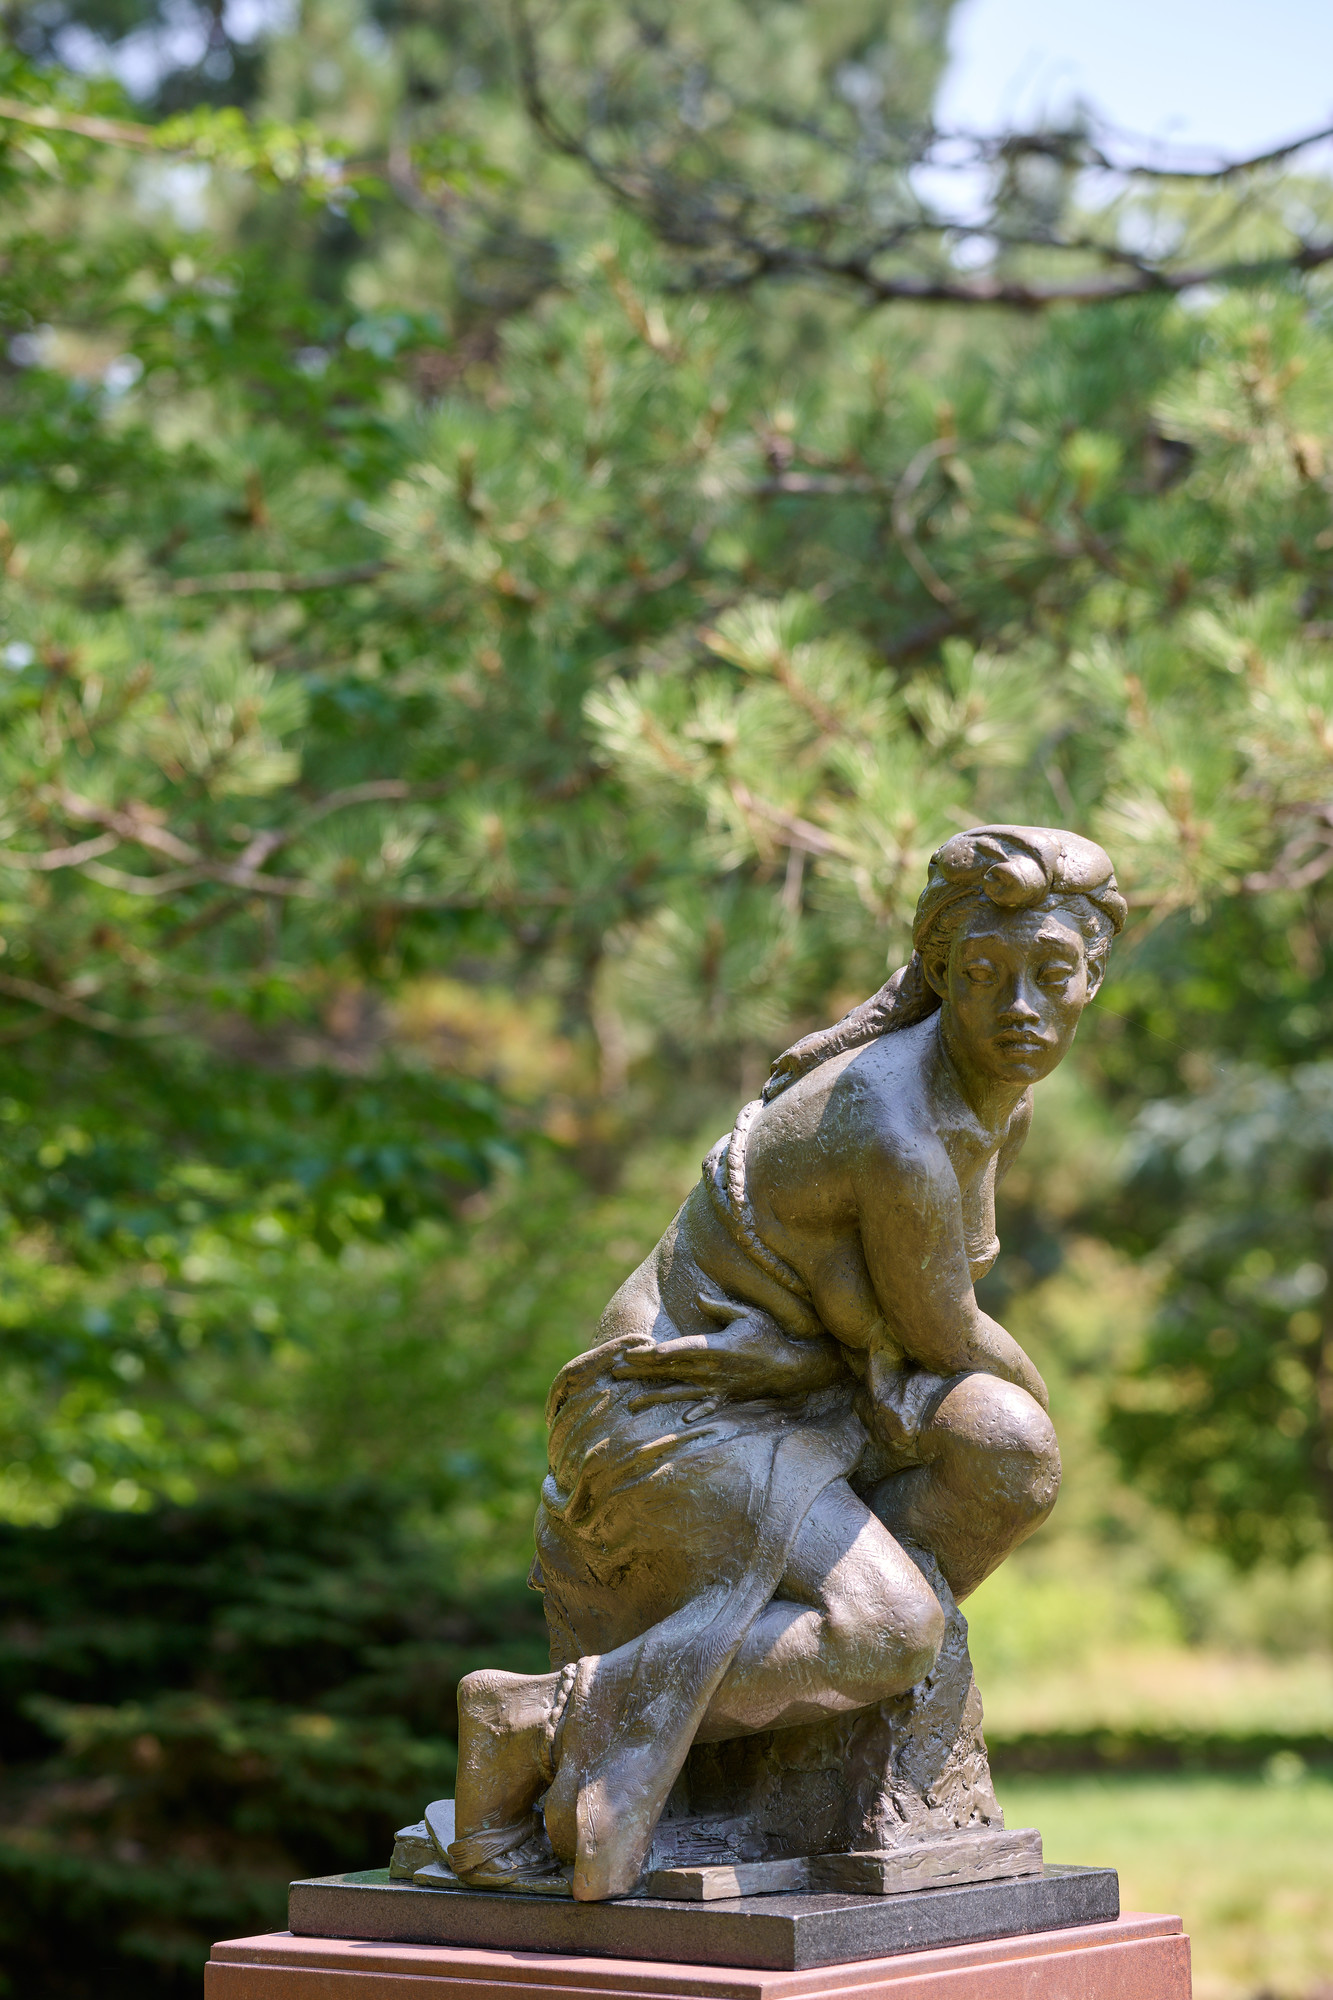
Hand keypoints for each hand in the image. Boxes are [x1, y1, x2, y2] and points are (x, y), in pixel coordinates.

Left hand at [611, 1293, 842, 1417]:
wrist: (795, 1366)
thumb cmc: (770, 1335)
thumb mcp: (747, 1314)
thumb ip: (720, 1307)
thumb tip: (698, 1296)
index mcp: (716, 1347)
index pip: (679, 1350)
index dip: (655, 1353)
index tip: (633, 1353)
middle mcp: (714, 1370)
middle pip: (671, 1371)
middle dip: (642, 1371)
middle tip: (616, 1372)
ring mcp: (719, 1387)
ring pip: (680, 1393)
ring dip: (655, 1397)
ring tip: (631, 1404)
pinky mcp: (727, 1398)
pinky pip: (706, 1409)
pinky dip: (692, 1415)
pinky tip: (677, 1422)